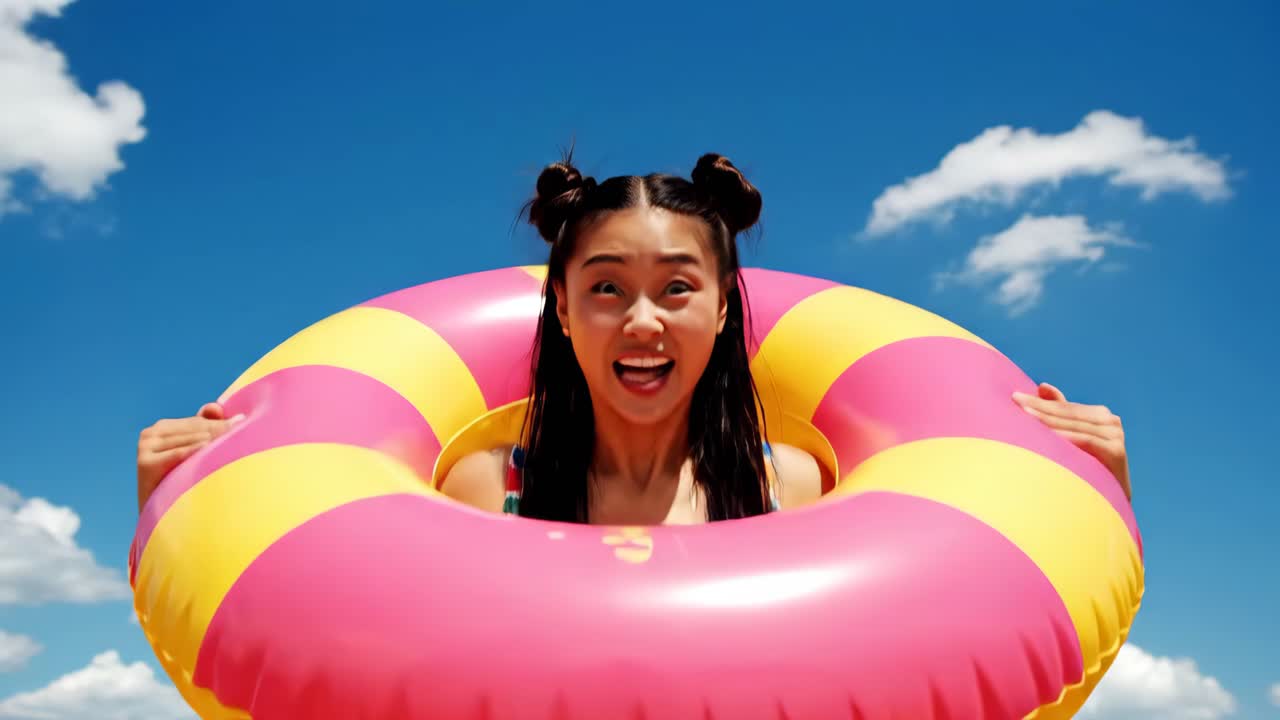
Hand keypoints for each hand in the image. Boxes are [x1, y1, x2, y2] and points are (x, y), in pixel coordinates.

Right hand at [137, 403, 243, 511]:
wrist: (159, 521)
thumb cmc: (181, 485)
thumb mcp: (194, 454)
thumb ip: (204, 428)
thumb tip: (216, 407)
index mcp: (162, 427)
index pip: (200, 421)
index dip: (222, 425)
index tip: (244, 422)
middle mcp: (151, 433)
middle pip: (196, 429)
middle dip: (220, 432)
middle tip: (243, 430)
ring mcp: (145, 447)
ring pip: (190, 439)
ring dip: (212, 443)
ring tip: (234, 444)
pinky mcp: (145, 463)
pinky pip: (178, 454)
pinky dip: (193, 452)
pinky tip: (208, 451)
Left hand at [1012, 382, 1130, 500]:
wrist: (1106, 508)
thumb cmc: (1083, 472)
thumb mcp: (1070, 438)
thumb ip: (1059, 413)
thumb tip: (1042, 386)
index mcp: (1100, 415)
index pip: (1063, 406)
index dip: (1039, 402)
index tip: (1014, 397)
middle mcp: (1111, 421)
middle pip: (1067, 413)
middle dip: (1039, 408)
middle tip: (1014, 400)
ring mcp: (1116, 435)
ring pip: (1073, 425)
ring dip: (1047, 420)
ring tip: (1023, 414)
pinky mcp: (1117, 451)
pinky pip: (1084, 441)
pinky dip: (1064, 437)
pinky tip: (1044, 433)